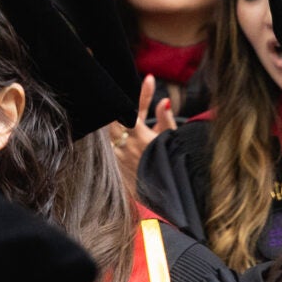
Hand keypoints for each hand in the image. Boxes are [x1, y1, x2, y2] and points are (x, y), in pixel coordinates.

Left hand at [111, 74, 176, 200]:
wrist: (164, 202)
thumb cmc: (171, 172)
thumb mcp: (170, 144)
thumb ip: (165, 121)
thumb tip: (164, 102)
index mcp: (140, 137)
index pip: (136, 108)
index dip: (143, 93)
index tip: (149, 79)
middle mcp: (124, 144)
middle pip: (117, 115)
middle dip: (126, 103)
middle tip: (131, 91)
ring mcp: (117, 154)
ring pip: (111, 128)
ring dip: (119, 118)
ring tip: (127, 110)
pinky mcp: (114, 164)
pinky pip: (111, 143)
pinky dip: (115, 134)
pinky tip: (121, 131)